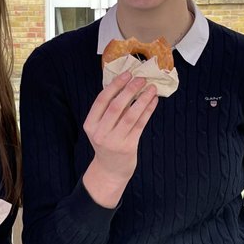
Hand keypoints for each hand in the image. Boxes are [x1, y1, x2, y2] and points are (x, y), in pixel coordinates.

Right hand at [81, 71, 157, 206]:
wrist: (110, 169)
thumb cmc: (107, 141)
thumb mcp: (101, 126)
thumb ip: (109, 109)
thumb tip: (127, 83)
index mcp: (90, 125)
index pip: (101, 101)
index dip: (114, 86)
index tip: (126, 74)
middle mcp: (100, 133)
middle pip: (116, 107)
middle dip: (130, 90)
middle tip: (141, 79)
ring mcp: (114, 141)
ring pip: (131, 115)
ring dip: (142, 99)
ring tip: (151, 88)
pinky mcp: (128, 147)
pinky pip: (140, 125)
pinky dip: (148, 111)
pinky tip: (153, 101)